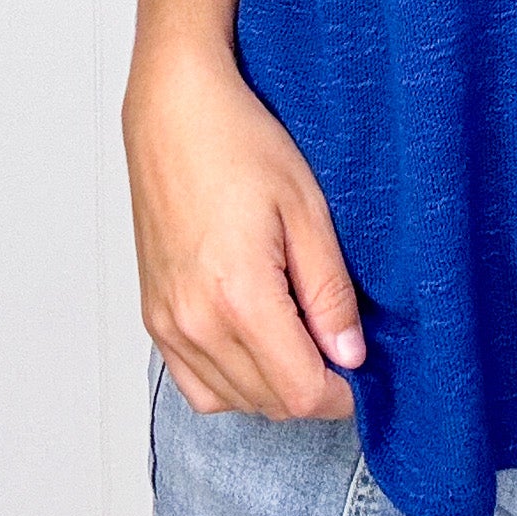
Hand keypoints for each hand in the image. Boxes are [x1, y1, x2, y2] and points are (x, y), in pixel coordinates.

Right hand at [123, 37, 363, 421]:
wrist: (175, 113)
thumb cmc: (240, 143)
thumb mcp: (308, 209)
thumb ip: (329, 291)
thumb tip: (349, 354)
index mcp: (237, 297)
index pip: (299, 392)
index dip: (340, 395)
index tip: (363, 371)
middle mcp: (193, 322)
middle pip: (267, 402)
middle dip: (312, 390)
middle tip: (341, 350)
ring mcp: (166, 322)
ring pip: (230, 400)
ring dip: (274, 389)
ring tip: (304, 339)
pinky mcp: (153, 314)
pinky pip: (194, 382)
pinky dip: (231, 382)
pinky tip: (259, 344)